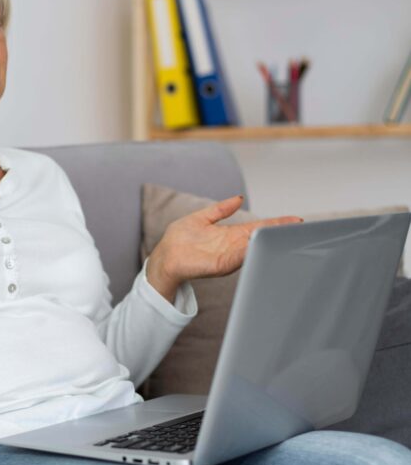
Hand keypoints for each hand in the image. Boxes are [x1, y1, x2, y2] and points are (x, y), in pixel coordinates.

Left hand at [146, 195, 302, 302]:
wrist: (164, 257)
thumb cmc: (180, 240)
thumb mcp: (202, 218)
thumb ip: (221, 209)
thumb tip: (239, 198)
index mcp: (231, 235)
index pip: (260, 228)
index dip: (277, 224)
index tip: (296, 220)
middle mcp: (233, 247)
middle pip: (261, 239)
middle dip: (280, 235)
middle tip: (300, 229)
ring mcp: (227, 257)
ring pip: (253, 249)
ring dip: (267, 243)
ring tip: (285, 235)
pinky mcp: (218, 266)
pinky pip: (236, 259)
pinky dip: (247, 253)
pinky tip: (258, 244)